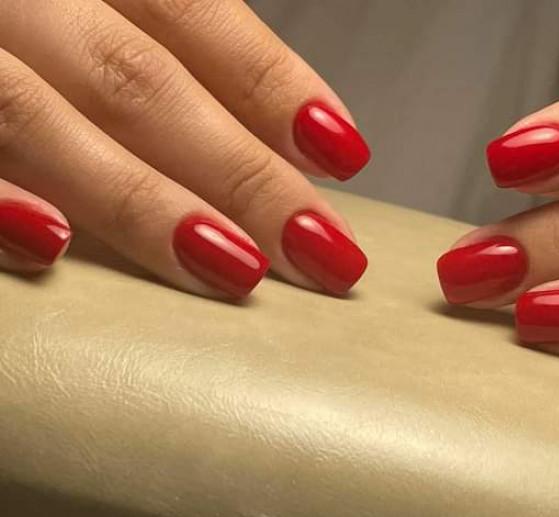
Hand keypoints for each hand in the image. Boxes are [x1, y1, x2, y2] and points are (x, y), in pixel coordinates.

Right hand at [0, 0, 369, 297]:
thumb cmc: (23, 14)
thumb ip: (136, 37)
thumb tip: (267, 129)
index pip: (192, 14)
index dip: (274, 84)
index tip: (345, 153)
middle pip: (139, 79)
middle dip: (241, 169)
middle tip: (325, 251)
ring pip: (37, 114)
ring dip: (141, 201)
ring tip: (234, 269)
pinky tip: (52, 249)